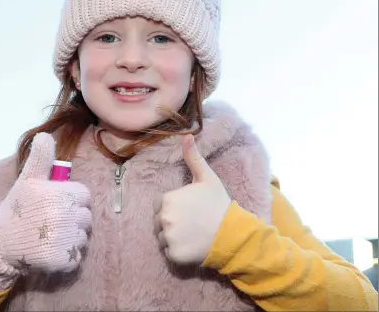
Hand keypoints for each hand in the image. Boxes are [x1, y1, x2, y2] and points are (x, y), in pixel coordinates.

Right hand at [0, 133, 91, 291]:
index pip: (84, 195)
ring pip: (83, 236)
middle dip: (73, 219)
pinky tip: (51, 251)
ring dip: (71, 238)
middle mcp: (66, 216)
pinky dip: (67, 256)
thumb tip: (45, 134)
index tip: (55, 204)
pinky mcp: (64, 260)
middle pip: (86, 217)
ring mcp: (65, 239)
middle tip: (50, 222)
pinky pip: (77, 256)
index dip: (72, 199)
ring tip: (49, 236)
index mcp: (61, 194)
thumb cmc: (16, 209)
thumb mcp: (28, 180)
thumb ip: (41, 159)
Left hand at [153, 134, 231, 264]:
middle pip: (159, 221)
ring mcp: (167, 238)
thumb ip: (193, 157)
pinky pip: (169, 253)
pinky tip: (192, 245)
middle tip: (191, 222)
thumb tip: (186, 135)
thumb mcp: (207, 177)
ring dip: (173, 237)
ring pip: (162, 238)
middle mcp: (163, 218)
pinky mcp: (173, 255)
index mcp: (167, 199)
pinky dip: (177, 252)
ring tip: (192, 234)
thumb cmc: (218, 204)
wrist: (232, 233)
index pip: (160, 204)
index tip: (188, 210)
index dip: (173, 207)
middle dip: (171, 222)